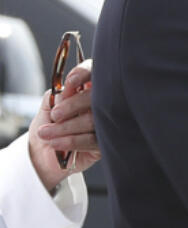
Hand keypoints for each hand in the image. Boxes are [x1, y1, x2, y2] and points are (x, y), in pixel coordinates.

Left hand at [30, 59, 99, 190]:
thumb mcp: (47, 107)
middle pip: (97, 97)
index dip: (84, 74)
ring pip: (93, 121)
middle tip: (55, 115)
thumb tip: (67, 90)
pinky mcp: (104, 143)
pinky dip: (72, 141)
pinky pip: (93, 141)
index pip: (93, 72)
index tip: (70, 82)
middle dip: (73, 105)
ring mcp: (105, 123)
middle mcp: (100, 104)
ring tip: (45, 133)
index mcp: (86, 89)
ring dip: (66, 127)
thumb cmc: (47, 126)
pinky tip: (56, 143)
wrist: (42, 155)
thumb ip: (57, 95)